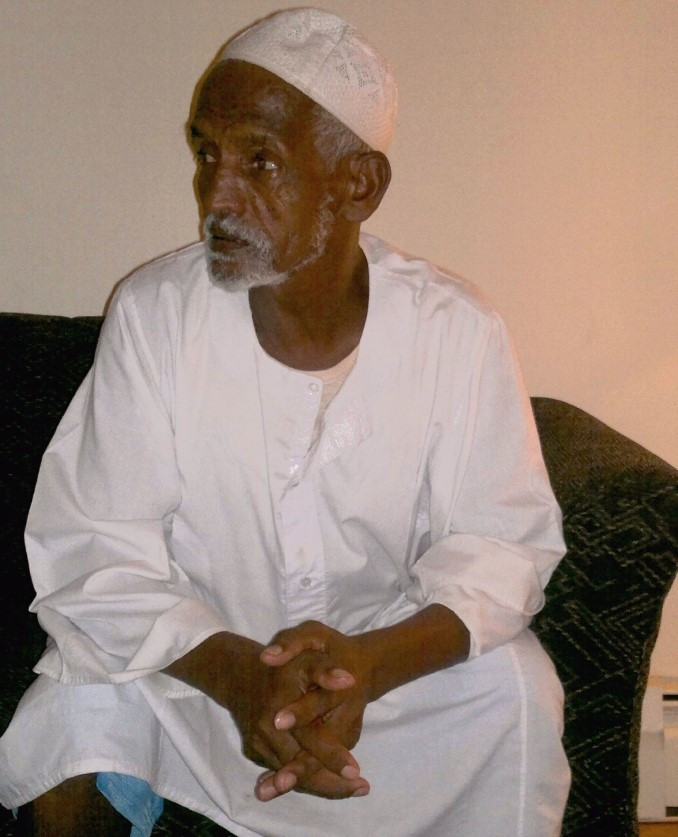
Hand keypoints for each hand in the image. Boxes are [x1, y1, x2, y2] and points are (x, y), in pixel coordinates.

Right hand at [164, 632, 365, 797]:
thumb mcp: (304, 659)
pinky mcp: (254, 751)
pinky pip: (282, 769)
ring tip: (353, 789)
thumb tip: (349, 680)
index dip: (334, 759)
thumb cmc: (280, 665)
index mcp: (279, 713)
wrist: (238, 673)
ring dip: (321, 785)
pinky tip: (328, 780)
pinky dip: (303, 777)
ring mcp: (258, 745)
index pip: (311, 743)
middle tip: (363, 789)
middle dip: (332, 785)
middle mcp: (266, 734)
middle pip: (301, 771)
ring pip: (292, 776)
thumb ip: (325, 671)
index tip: (358, 773)